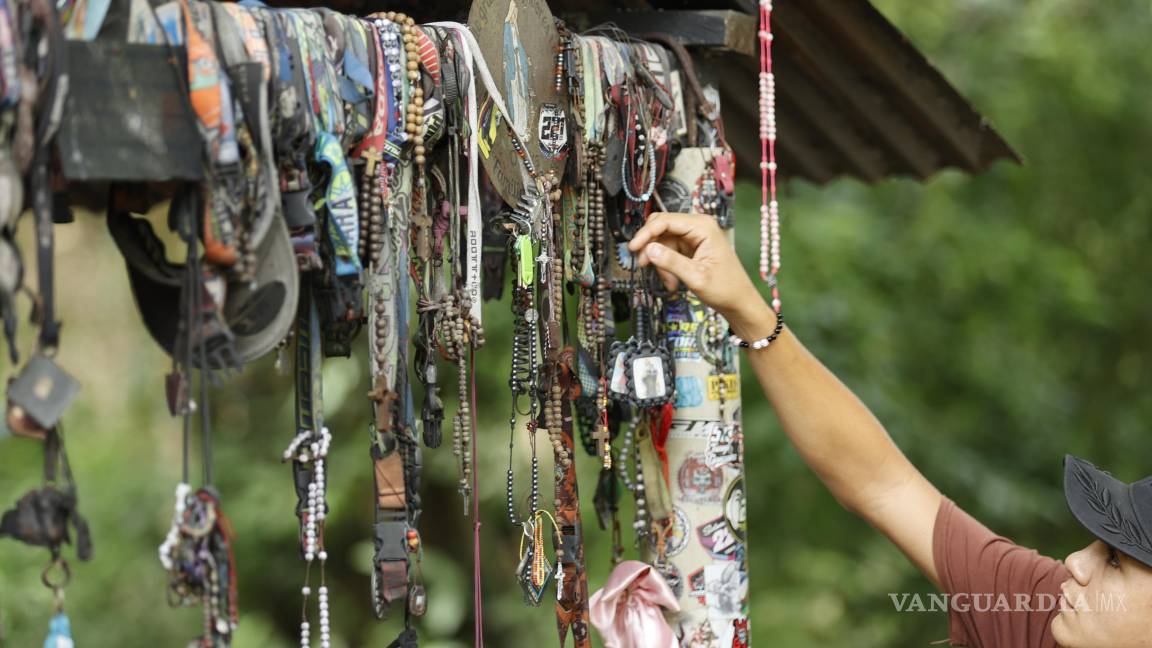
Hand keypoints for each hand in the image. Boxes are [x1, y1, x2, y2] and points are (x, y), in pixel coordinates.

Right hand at [628, 212, 774, 336]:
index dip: (646, 233)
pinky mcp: (691, 247)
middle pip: (661, 227)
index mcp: (703, 226)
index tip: (633, 248)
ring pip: (662, 241)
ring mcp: (694, 237)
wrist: (739, 301)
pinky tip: (672, 281)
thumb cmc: (726, 288)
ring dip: (660, 262)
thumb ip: (671, 262)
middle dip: (650, 246)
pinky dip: (666, 267)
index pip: (665, 220)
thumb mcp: (696, 277)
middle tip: (643, 264)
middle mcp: (698, 227)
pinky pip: (668, 251)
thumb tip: (649, 249)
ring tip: (668, 282)